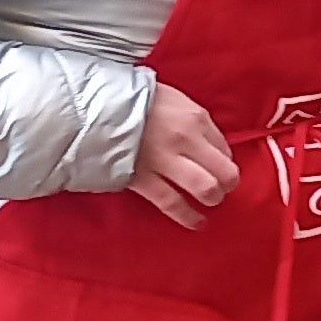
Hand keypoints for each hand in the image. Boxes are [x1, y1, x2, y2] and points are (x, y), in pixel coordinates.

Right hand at [127, 81, 237, 227]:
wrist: (92, 108)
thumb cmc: (132, 100)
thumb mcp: (172, 98)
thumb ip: (191, 119)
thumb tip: (206, 141)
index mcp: (195, 117)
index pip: (224, 146)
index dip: (224, 160)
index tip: (219, 165)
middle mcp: (186, 139)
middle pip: (224, 171)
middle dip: (228, 183)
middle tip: (224, 188)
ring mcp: (165, 161)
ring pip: (204, 188)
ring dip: (212, 198)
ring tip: (211, 202)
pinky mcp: (142, 179)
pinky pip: (171, 202)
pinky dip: (187, 215)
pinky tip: (196, 222)